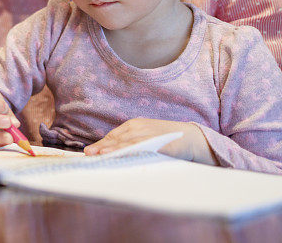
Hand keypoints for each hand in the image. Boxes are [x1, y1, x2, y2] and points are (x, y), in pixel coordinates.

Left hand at [83, 118, 217, 164]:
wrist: (191, 137)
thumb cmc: (165, 138)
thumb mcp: (145, 137)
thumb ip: (129, 143)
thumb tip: (107, 153)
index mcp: (135, 125)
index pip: (114, 135)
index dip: (102, 144)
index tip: (90, 152)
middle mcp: (140, 127)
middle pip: (118, 139)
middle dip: (104, 147)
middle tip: (90, 154)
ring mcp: (150, 134)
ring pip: (129, 143)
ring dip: (114, 149)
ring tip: (102, 154)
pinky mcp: (160, 143)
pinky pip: (144, 148)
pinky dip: (133, 152)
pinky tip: (124, 156)